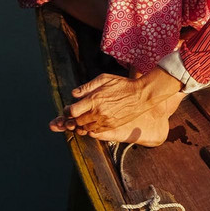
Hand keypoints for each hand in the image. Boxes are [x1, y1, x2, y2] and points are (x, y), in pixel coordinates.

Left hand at [49, 69, 181, 135]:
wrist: (142, 95)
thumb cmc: (123, 84)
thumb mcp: (104, 79)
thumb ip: (87, 86)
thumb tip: (74, 94)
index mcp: (94, 99)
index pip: (72, 111)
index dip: (68, 110)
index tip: (70, 108)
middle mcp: (98, 112)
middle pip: (77, 121)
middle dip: (74, 118)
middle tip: (77, 113)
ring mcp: (105, 120)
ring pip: (85, 128)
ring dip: (83, 124)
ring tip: (86, 117)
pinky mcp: (112, 126)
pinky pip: (96, 131)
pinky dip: (92, 128)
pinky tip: (95, 121)